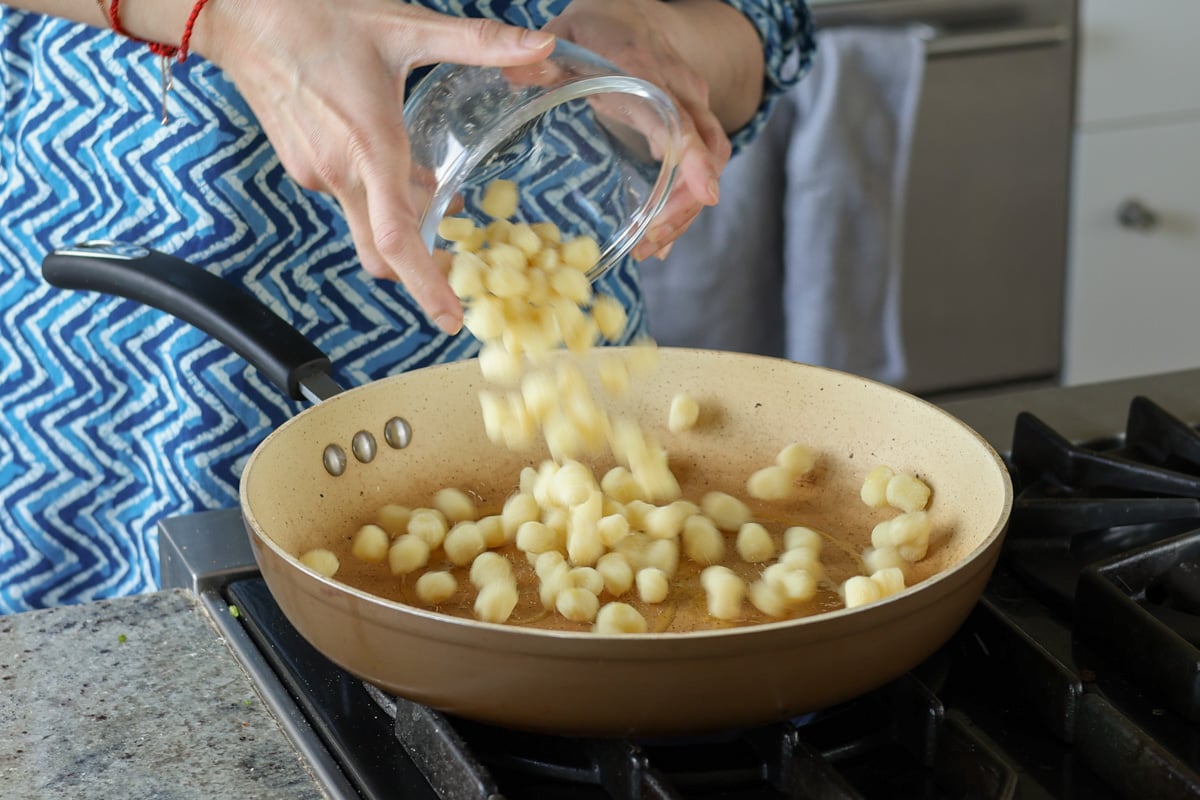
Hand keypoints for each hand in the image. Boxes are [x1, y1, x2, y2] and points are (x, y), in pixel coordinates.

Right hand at [196, 0, 555, 333]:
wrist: (238, 13)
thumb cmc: (315, 16)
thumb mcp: (405, 27)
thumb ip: (478, 42)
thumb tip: (540, 47)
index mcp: (368, 147)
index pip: (396, 238)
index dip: (425, 284)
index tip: (450, 318)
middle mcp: (338, 174)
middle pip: (381, 250)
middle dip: (421, 267)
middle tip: (460, 262)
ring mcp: (315, 175)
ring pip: (368, 222)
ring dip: (404, 220)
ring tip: (439, 194)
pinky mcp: (303, 168)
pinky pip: (350, 199)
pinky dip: (379, 195)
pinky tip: (396, 162)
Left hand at [543, 0, 733, 260]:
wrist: (634, 14)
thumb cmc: (594, 31)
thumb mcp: (560, 37)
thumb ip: (537, 60)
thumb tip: (514, 75)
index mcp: (644, 68)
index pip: (677, 116)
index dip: (692, 156)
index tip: (706, 194)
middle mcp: (678, 87)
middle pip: (706, 149)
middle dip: (685, 202)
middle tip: (649, 242)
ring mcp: (692, 104)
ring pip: (712, 160)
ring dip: (686, 208)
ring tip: (650, 246)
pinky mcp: (694, 122)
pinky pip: (704, 163)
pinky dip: (686, 202)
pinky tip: (661, 236)